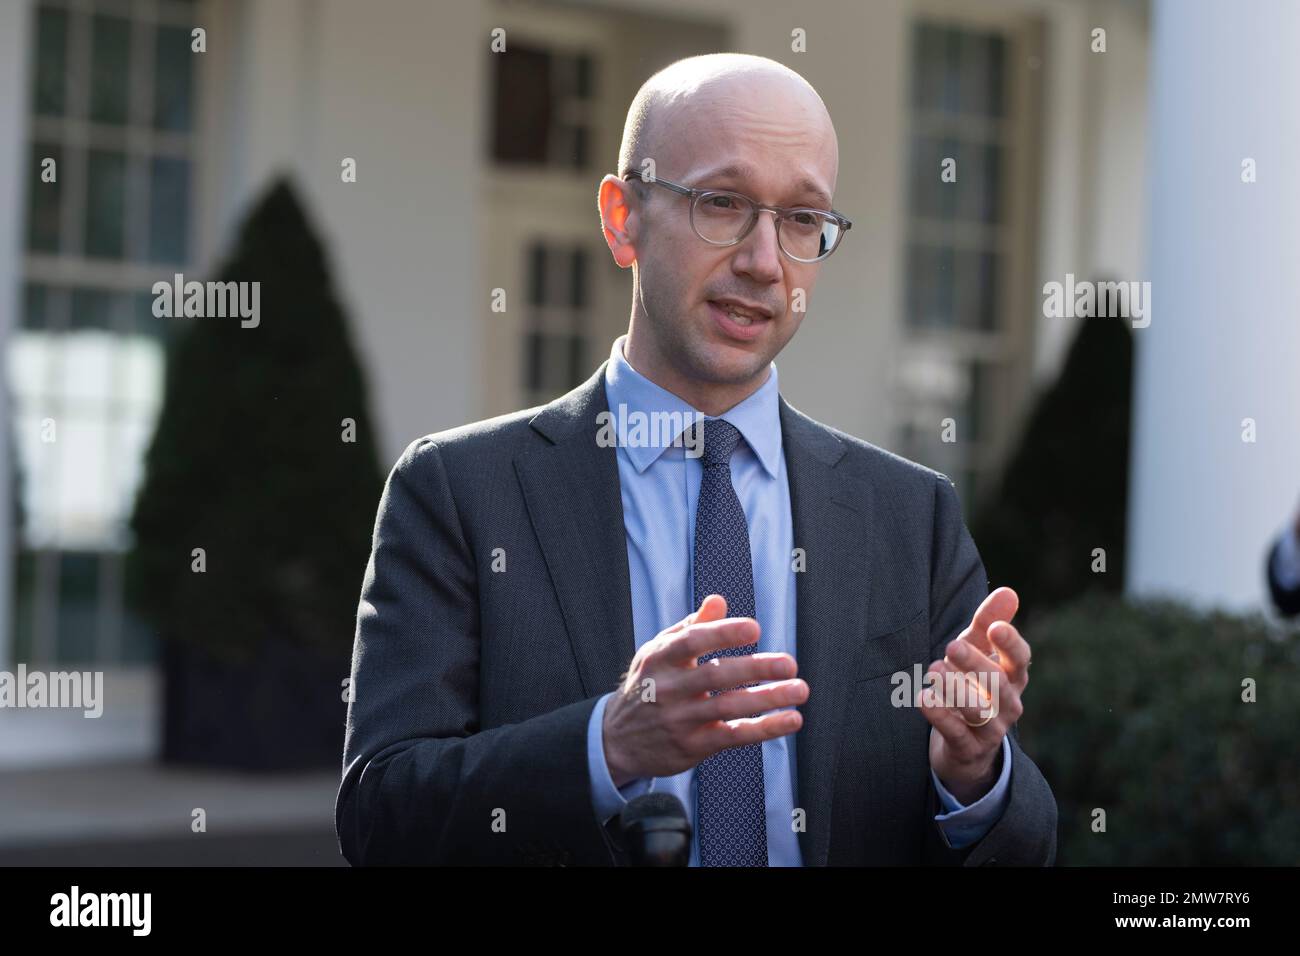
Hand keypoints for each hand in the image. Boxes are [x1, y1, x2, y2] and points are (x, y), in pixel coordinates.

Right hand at [602, 594, 808, 786]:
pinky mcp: (693, 746)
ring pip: (728, 707)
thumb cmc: (649, 685)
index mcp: (660, 658)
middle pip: (714, 676)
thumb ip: (691, 627)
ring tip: (799, 689)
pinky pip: (734, 736)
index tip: (754, 629)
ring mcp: (680, 719)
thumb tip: (719, 601)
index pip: (691, 642)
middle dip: (754, 668)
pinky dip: (765, 729)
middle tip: (789, 663)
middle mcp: (668, 689)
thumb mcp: (658, 652)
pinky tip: (791, 720)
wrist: (617, 739)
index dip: (722, 634)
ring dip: (767, 699)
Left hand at [918, 586, 1031, 804]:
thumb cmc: (973, 686)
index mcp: (1013, 678)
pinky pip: (956, 733)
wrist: (966, 747)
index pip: (1020, 660)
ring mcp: (990, 730)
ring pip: (979, 710)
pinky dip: (940, 716)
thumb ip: (989, 623)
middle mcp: (1007, 705)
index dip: (1010, 644)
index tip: (995, 627)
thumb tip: (1009, 591)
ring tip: (933, 669)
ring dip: (956, 689)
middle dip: (976, 663)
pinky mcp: (968, 749)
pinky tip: (924, 697)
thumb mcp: (977, 652)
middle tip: (951, 645)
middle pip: (998, 683)